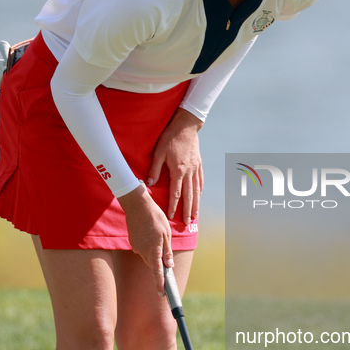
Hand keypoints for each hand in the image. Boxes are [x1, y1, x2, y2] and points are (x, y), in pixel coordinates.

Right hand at [118, 184, 173, 295]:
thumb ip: (167, 251)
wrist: (137, 205)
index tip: (162, 293)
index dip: (160, 283)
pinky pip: (142, 249)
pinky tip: (149, 233)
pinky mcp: (133, 243)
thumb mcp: (167, 233)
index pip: (157, 271)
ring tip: (157, 236)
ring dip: (154, 252)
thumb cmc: (155, 217)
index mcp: (154, 249)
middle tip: (166, 258)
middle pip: (153, 264)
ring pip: (148, 256)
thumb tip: (168, 266)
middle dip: (159, 263)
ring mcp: (136, 247)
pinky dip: (147, 245)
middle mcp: (143, 251)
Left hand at [147, 109, 202, 224]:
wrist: (186, 125)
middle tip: (187, 223)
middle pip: (189, 196)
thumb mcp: (158, 152)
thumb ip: (155, 169)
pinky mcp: (198, 164)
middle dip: (188, 211)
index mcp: (178, 170)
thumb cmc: (170, 137)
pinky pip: (200, 181)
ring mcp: (195, 169)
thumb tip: (150, 183)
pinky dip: (199, 191)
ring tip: (195, 215)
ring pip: (196, 190)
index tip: (171, 216)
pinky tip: (199, 197)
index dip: (173, 206)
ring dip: (196, 204)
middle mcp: (189, 172)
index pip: (176, 193)